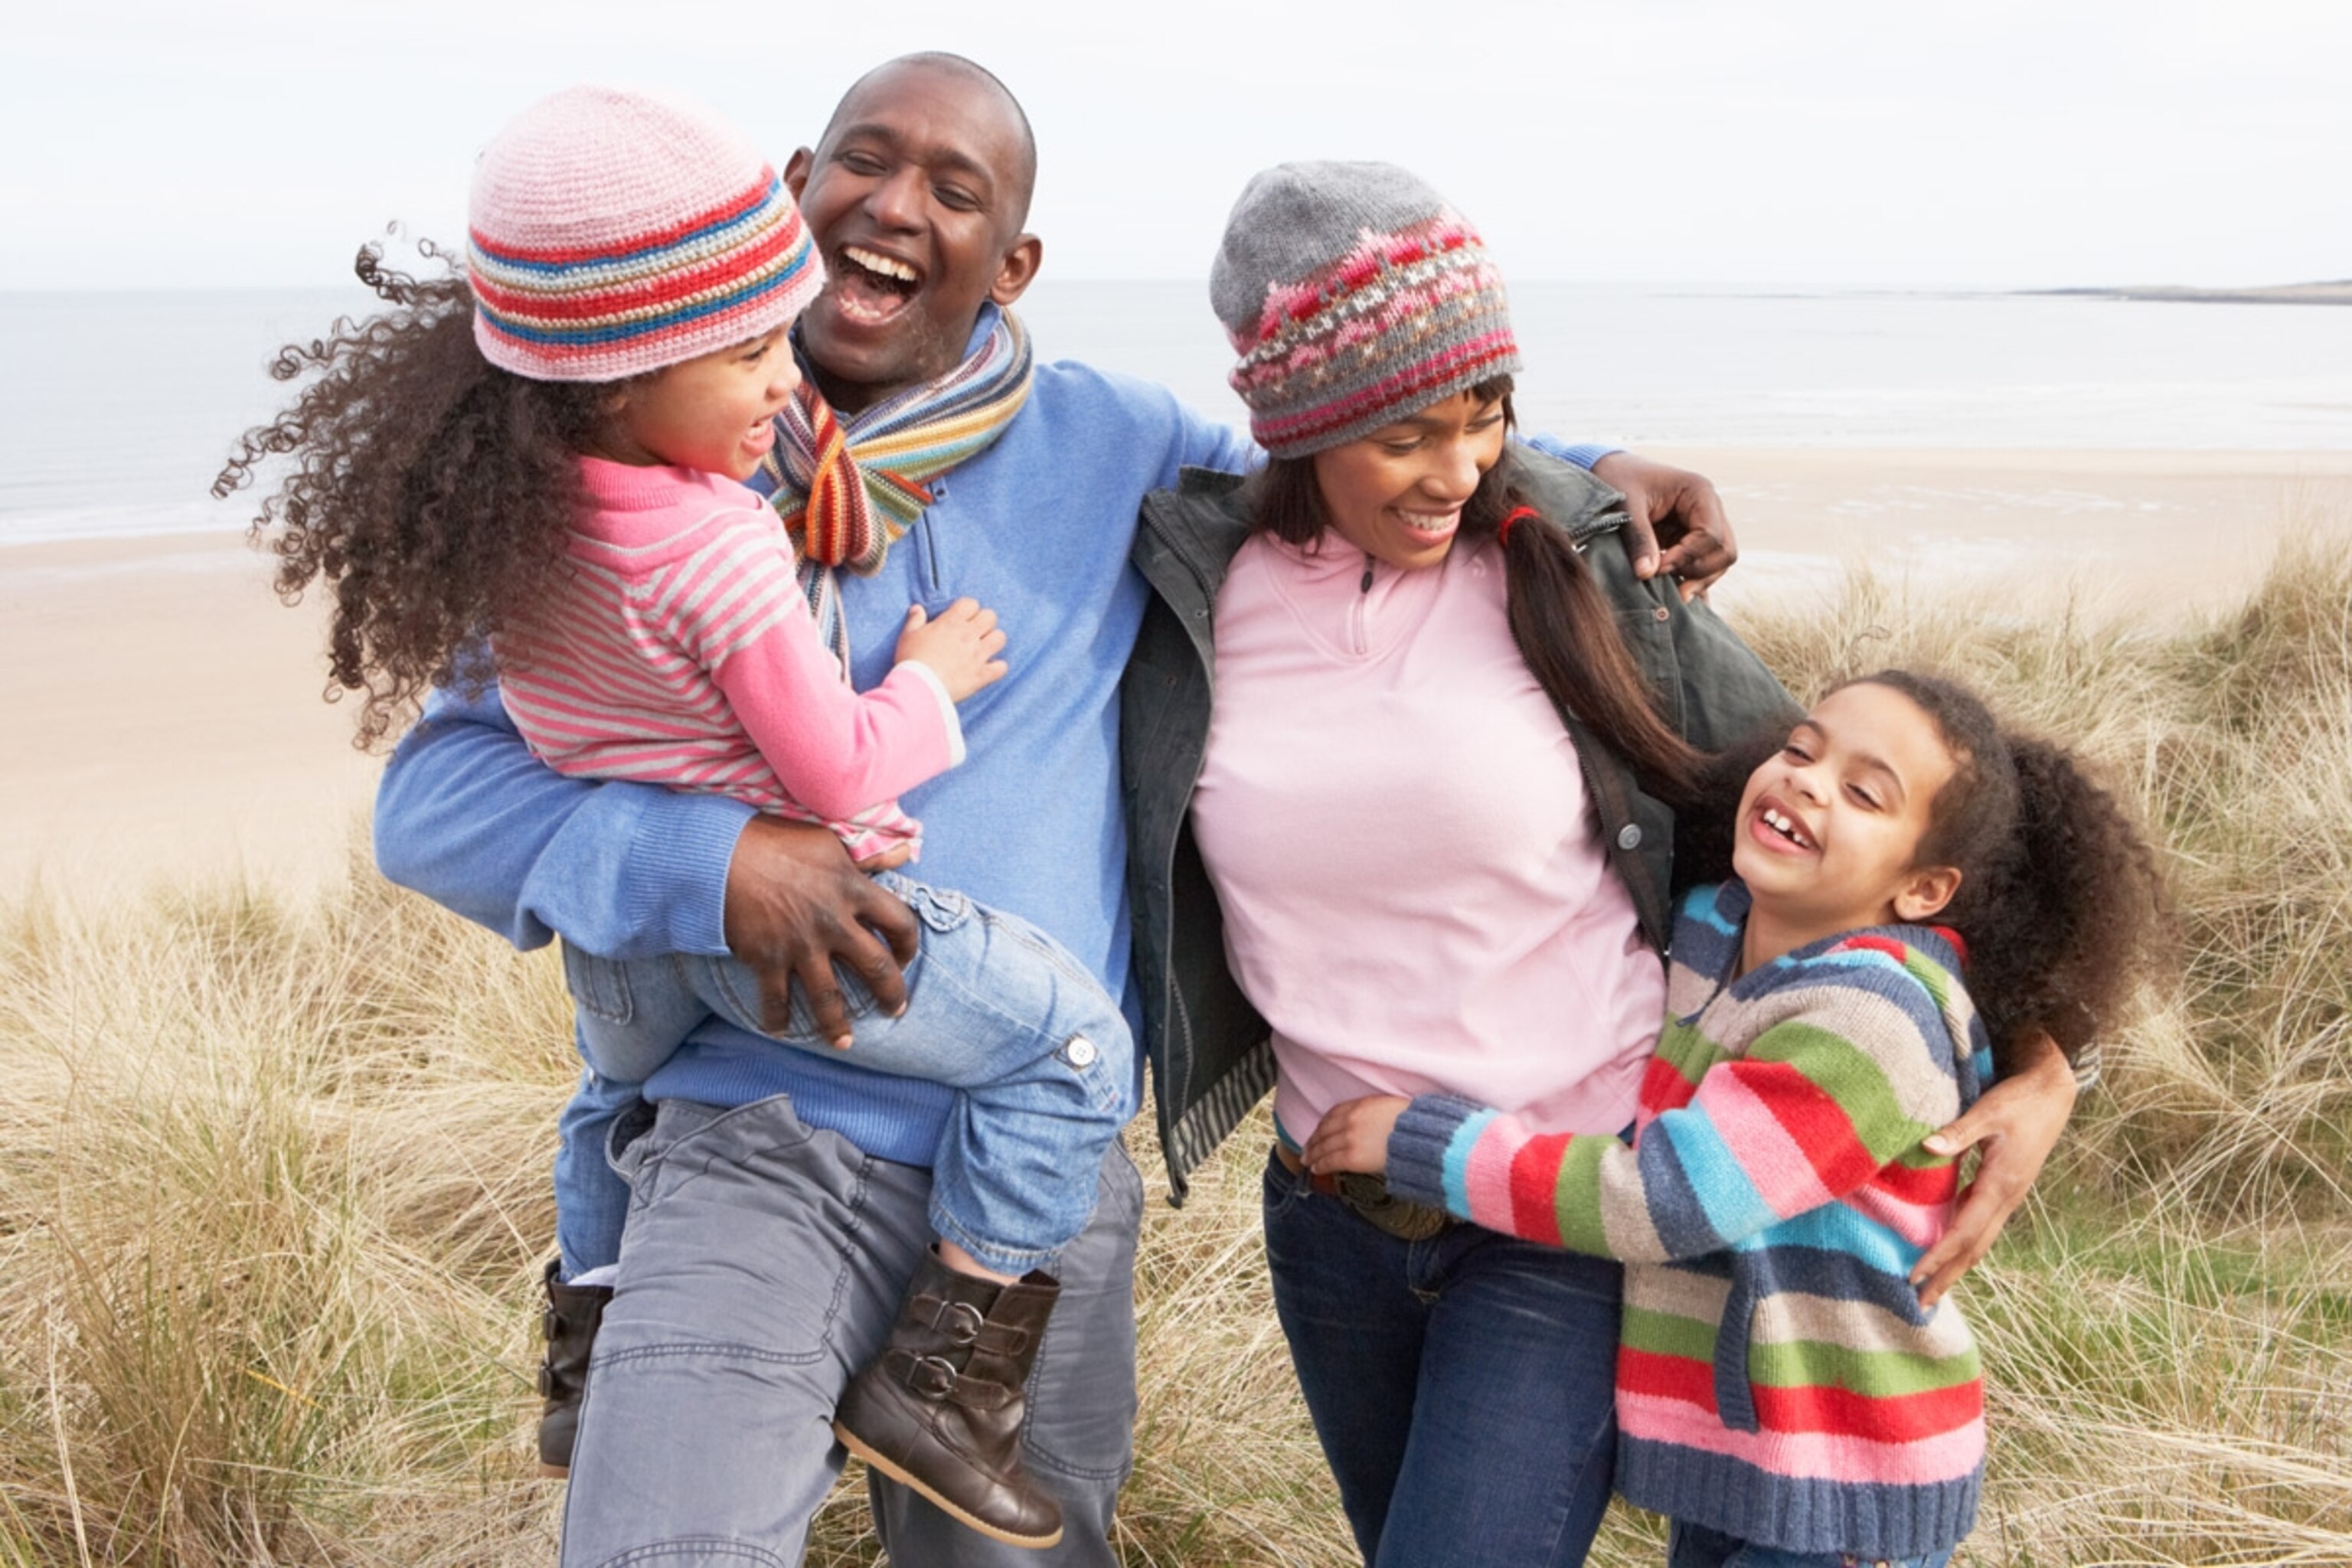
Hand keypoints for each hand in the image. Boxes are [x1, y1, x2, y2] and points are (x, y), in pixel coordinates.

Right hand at [721, 816, 920, 1049]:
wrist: (718, 853)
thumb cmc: (775, 840)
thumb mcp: (830, 841)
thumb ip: (870, 854)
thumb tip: (907, 850)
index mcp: (854, 890)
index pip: (900, 923)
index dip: (908, 945)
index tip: (904, 958)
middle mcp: (834, 923)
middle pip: (876, 968)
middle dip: (890, 995)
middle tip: (894, 1010)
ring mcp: (801, 945)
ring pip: (829, 997)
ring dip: (837, 1024)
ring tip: (844, 1043)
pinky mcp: (767, 959)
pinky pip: (776, 1000)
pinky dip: (777, 1020)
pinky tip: (780, 1032)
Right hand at [895, 598, 1007, 701]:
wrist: (919, 687)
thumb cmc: (911, 660)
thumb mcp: (908, 636)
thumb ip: (915, 620)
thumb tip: (917, 608)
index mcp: (951, 623)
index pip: (971, 603)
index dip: (968, 609)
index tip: (962, 617)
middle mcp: (968, 635)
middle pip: (990, 616)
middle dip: (984, 621)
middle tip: (975, 631)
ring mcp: (978, 655)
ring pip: (1000, 638)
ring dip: (993, 641)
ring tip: (984, 648)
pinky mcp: (982, 675)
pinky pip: (1001, 667)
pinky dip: (997, 668)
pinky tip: (989, 669)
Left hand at [1304, 1096, 1409, 1176]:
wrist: (1420, 1138)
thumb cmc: (1413, 1124)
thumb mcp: (1391, 1107)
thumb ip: (1374, 1112)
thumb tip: (1370, 1121)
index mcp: (1361, 1105)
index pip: (1333, 1114)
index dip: (1323, 1124)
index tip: (1318, 1130)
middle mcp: (1351, 1120)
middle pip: (1325, 1130)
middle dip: (1314, 1140)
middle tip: (1307, 1147)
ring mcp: (1350, 1138)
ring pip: (1324, 1146)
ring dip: (1313, 1154)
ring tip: (1307, 1160)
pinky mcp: (1352, 1157)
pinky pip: (1331, 1161)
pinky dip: (1321, 1165)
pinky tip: (1316, 1169)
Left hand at [1590, 451, 1737, 599]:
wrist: (1612, 471)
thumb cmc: (1619, 480)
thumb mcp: (1626, 505)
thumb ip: (1639, 538)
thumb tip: (1646, 574)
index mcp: (1699, 492)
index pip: (1711, 535)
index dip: (1687, 557)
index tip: (1658, 568)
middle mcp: (1709, 508)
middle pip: (1725, 551)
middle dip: (1700, 572)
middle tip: (1672, 588)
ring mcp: (1704, 524)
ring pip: (1719, 562)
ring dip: (1699, 580)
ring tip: (1673, 595)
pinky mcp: (1691, 539)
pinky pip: (1704, 564)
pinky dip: (1693, 580)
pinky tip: (1679, 596)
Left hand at [1910, 1030, 2076, 1305]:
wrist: (2053, 1091)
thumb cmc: (2019, 1099)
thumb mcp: (1989, 1111)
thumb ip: (1958, 1131)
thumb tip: (1927, 1145)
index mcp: (2001, 1185)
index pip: (1964, 1232)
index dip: (1938, 1256)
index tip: (1913, 1276)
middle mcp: (2008, 1198)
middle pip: (1975, 1249)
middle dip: (1948, 1277)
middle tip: (1922, 1304)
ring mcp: (2010, 1196)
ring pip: (1981, 1240)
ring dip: (1957, 1265)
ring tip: (1934, 1287)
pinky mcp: (2007, 1188)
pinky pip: (1983, 1224)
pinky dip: (1964, 1243)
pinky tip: (1948, 1249)